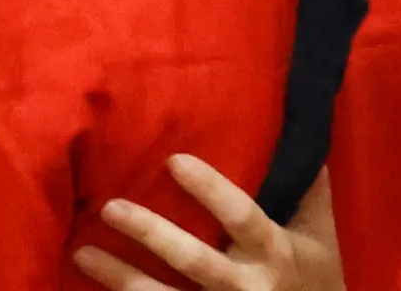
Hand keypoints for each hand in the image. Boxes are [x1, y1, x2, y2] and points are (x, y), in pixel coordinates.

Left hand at [74, 158, 341, 290]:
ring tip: (81, 252)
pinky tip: (91, 286)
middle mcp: (249, 287)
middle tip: (110, 207)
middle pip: (196, 262)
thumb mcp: (319, 233)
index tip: (174, 160)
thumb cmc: (315, 274)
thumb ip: (307, 186)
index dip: (211, 191)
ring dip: (123, 278)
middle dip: (154, 236)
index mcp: (275, 253)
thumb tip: (302, 125)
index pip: (242, 218)